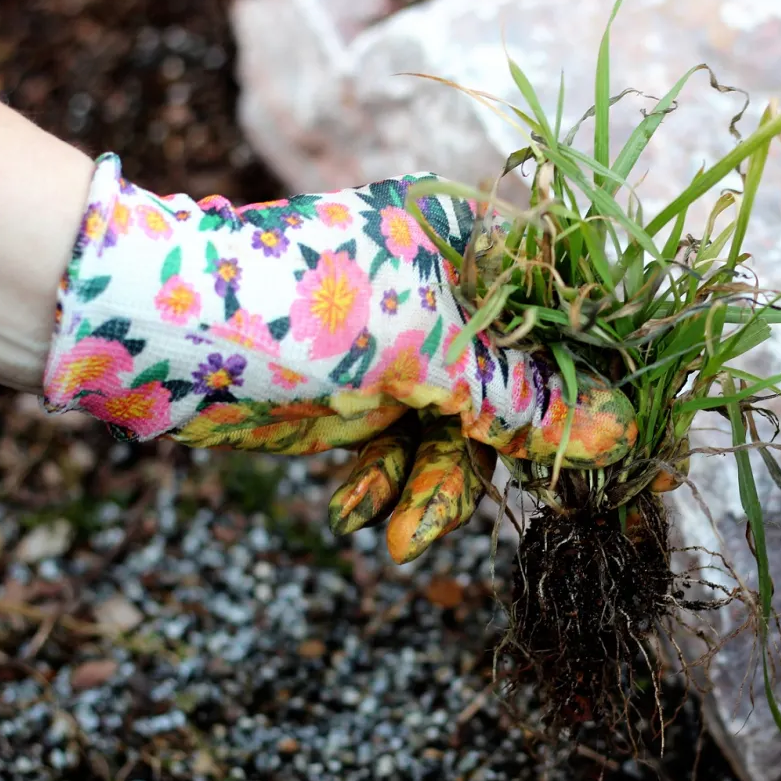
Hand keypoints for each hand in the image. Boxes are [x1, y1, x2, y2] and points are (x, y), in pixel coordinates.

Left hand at [41, 154, 637, 560]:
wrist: (149, 334)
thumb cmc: (296, 307)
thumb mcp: (421, 352)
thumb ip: (516, 396)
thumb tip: (615, 432)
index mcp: (476, 245)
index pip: (570, 315)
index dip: (602, 384)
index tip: (632, 450)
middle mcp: (451, 294)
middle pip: (522, 385)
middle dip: (514, 454)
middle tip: (549, 511)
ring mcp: (408, 350)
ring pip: (465, 435)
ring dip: (437, 489)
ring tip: (405, 535)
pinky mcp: (367, 399)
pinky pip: (409, 455)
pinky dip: (386, 486)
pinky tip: (353, 506)